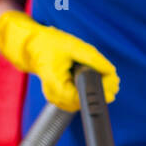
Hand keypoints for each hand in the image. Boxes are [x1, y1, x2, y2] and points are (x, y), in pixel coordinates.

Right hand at [0, 10, 118, 111]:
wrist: (31, 46)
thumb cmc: (49, 44)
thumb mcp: (73, 46)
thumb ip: (94, 60)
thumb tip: (112, 73)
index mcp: (55, 85)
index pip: (83, 98)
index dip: (101, 92)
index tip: (113, 83)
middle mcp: (55, 96)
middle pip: (85, 101)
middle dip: (101, 89)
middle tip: (111, 76)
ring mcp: (56, 99)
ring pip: (83, 101)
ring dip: (95, 89)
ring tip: (101, 73)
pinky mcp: (60, 98)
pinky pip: (78, 97)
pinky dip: (86, 88)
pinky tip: (89, 76)